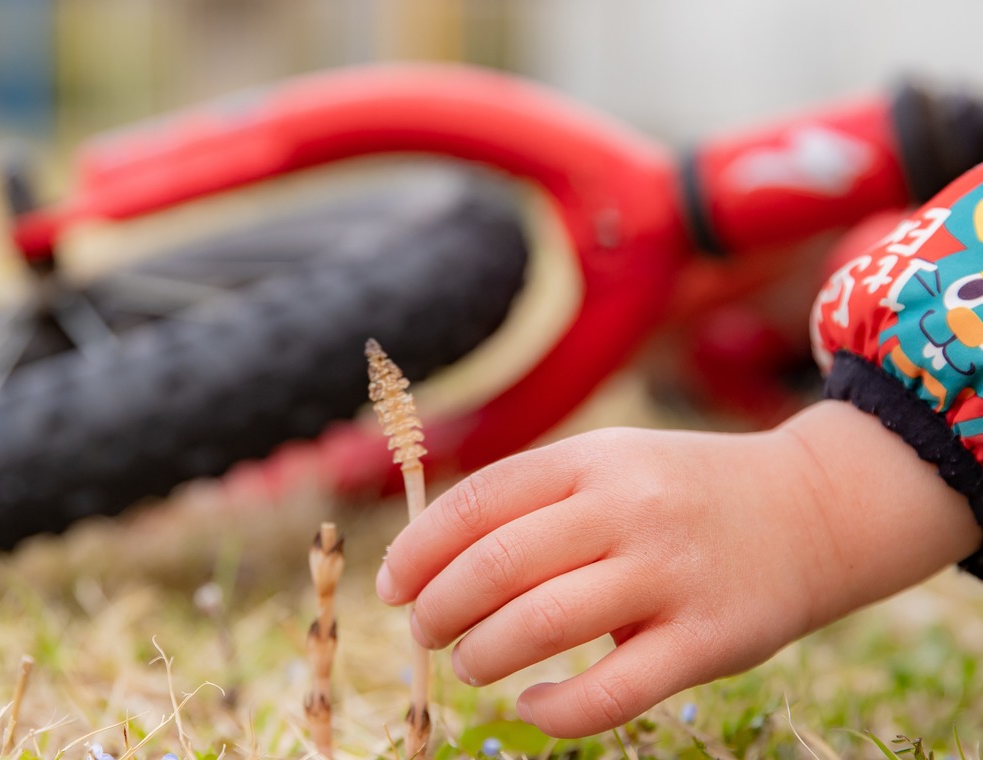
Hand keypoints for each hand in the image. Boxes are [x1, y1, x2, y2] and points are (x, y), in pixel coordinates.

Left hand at [376, 401, 980, 736]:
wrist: (812, 509)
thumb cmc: (684, 493)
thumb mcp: (611, 464)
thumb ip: (534, 498)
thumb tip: (431, 558)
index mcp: (593, 460)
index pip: (477, 501)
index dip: (418, 548)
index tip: (391, 584)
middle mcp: (627, 509)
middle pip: (496, 565)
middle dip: (438, 608)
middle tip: (424, 632)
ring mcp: (670, 574)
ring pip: (540, 626)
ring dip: (482, 655)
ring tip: (469, 663)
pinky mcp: (708, 640)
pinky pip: (611, 692)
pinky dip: (553, 709)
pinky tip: (530, 705)